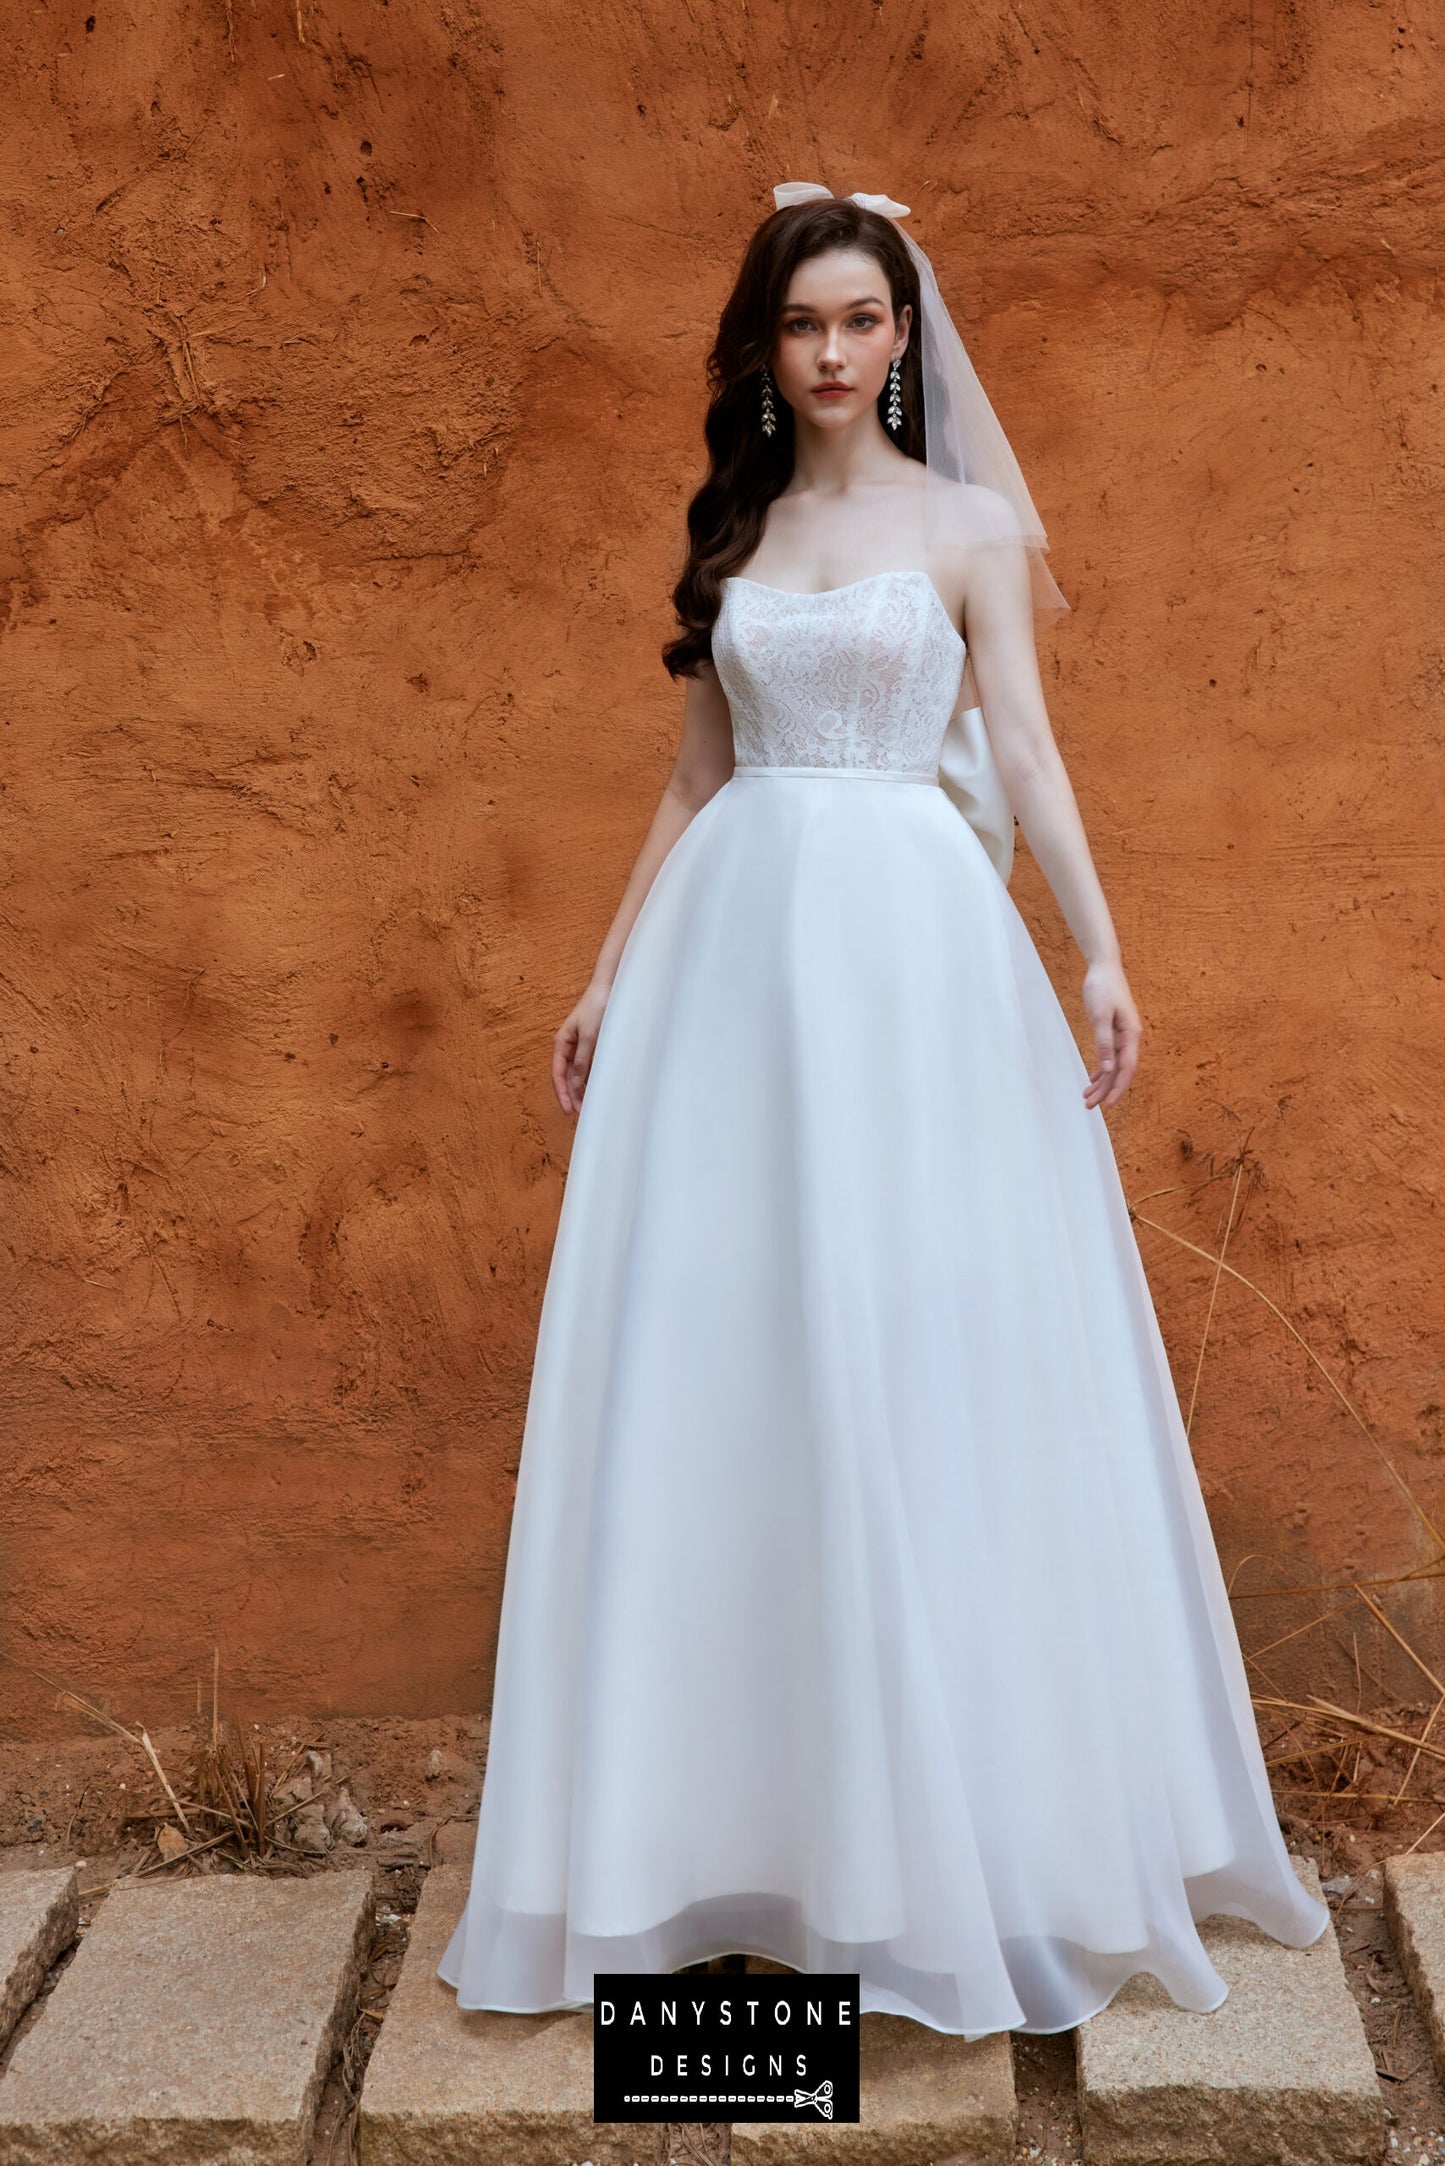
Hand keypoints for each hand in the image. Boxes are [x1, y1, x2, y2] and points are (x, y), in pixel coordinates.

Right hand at [552, 981, 611, 1114]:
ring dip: (580, 1089)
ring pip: (576, 1073)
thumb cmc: (597, 1007)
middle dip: (571, 1095)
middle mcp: (568, 1046)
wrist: (609, 987)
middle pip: (566, 1077)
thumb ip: (582, 1060)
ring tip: (587, 1106)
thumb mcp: (589, 1036)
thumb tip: (575, 1084)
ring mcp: (580, 1045)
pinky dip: (589, 1079)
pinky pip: (587, 1066)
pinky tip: (595, 1089)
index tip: (569, 1111)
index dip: (562, 1094)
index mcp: (561, 1043)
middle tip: (580, 1114)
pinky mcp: (592, 1044)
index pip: (558, 1074)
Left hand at [1080, 958, 1141, 1109]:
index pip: (1126, 1069)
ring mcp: (1122, 1035)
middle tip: (1089, 1106)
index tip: (1108, 1106)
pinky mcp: (1114, 1031)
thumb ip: (1104, 1043)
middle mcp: (1130, 1037)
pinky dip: (1100, 1069)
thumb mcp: (1100, 1015)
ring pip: (1113, 1065)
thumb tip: (1107, 1069)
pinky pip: (1109, 1056)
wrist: (1104, 967)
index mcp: (1131, 1034)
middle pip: (1120, 1071)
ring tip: (1088, 1098)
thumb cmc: (1103, 988)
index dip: (1117, 1088)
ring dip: (1101, 1083)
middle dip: (1106, 1090)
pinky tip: (1092, 1080)